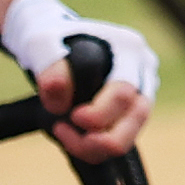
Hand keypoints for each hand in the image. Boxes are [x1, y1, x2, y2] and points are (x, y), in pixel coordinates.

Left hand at [0, 0, 159, 157]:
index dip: (99, 114)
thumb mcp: (41, 43)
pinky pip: (119, 137)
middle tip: (62, 132)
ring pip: (132, 133)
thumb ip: (50, 67)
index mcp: (129, 49)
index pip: (123, 92)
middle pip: (138, 116)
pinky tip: (69, 135)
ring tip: (61, 133)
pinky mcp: (130, 110)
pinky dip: (94, 146)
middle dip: (102, 138)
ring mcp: (142, 90)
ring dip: (96, 146)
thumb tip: (60, 104)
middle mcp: (143, 70)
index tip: (71, 117)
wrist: (52, 43)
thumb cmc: (50, 38)